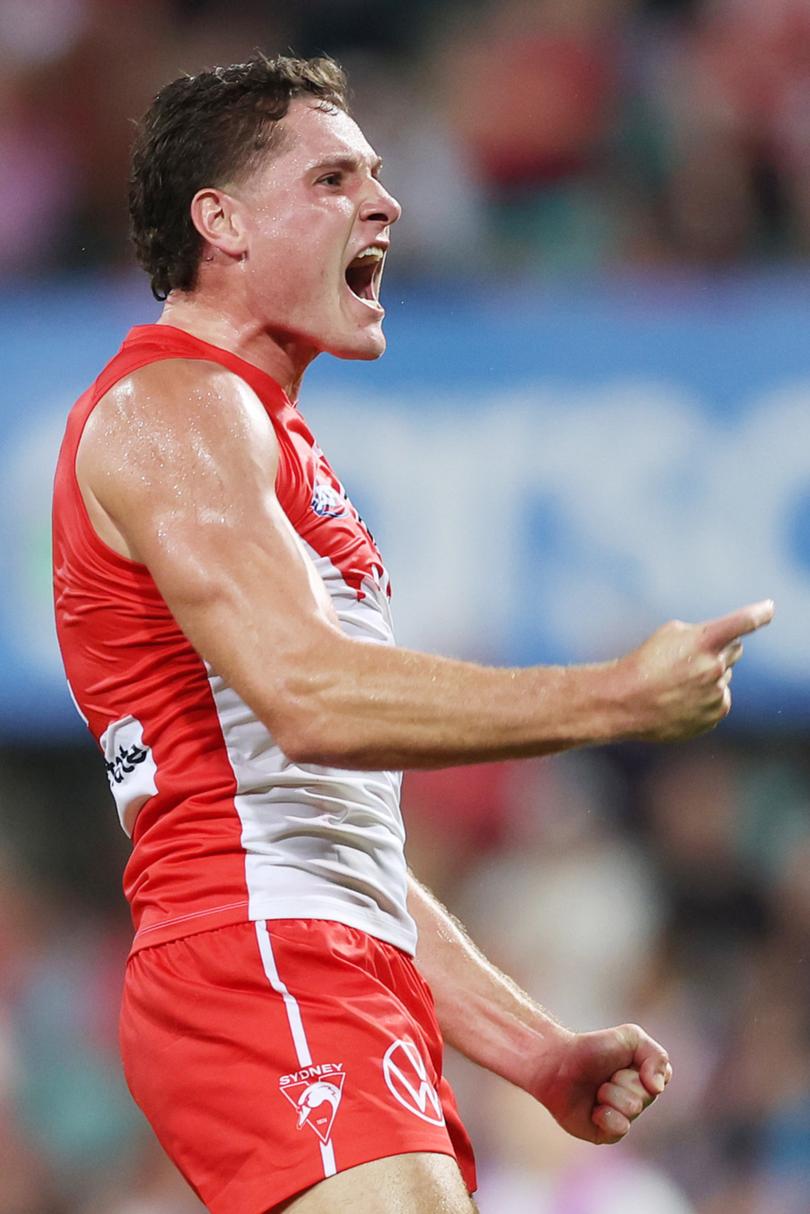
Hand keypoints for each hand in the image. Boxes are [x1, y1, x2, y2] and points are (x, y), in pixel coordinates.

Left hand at [530, 1023, 671, 1144]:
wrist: (557, 1064)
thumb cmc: (592, 1048)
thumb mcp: (631, 1037)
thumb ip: (657, 1056)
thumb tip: (658, 1088)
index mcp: (645, 1079)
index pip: (662, 1080)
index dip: (644, 1068)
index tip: (625, 1060)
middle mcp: (637, 1101)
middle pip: (646, 1097)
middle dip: (622, 1081)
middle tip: (604, 1075)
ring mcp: (622, 1118)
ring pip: (632, 1110)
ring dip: (611, 1094)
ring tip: (596, 1090)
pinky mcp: (607, 1134)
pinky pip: (620, 1129)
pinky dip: (606, 1116)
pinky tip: (594, 1110)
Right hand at [620, 598, 773, 741]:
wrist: (625, 702)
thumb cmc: (644, 662)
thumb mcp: (669, 634)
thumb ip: (702, 633)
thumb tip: (723, 646)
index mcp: (704, 641)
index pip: (742, 623)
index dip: (759, 614)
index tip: (769, 608)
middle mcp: (715, 667)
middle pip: (735, 649)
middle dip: (719, 649)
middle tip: (691, 657)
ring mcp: (717, 693)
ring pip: (724, 676)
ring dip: (709, 675)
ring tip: (677, 683)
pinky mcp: (716, 714)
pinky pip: (721, 698)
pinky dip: (706, 697)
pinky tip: (682, 699)